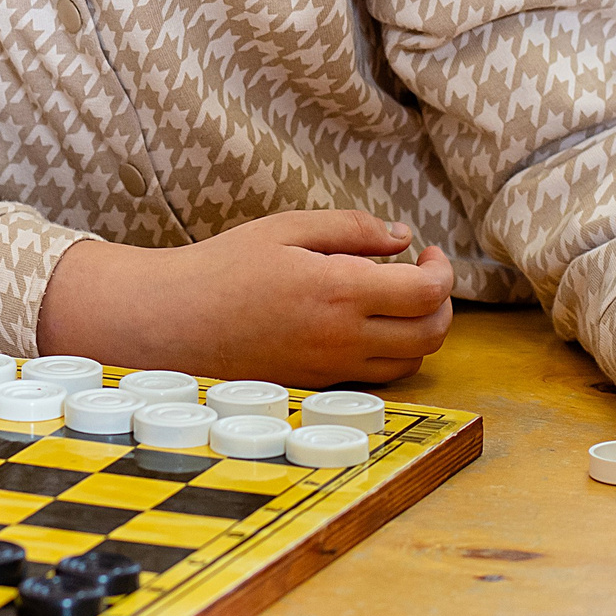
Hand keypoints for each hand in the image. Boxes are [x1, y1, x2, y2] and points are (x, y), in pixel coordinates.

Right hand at [34, 210, 453, 387]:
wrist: (172, 323)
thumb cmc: (223, 267)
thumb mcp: (285, 228)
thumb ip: (350, 228)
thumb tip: (401, 236)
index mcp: (340, 292)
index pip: (427, 294)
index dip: (443, 271)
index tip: (427, 251)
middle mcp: (343, 340)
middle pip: (431, 335)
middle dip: (441, 302)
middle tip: (421, 274)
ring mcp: (331, 370)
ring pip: (410, 363)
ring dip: (418, 331)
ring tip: (394, 298)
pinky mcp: (316, 387)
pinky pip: (375, 378)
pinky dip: (388, 353)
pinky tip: (362, 323)